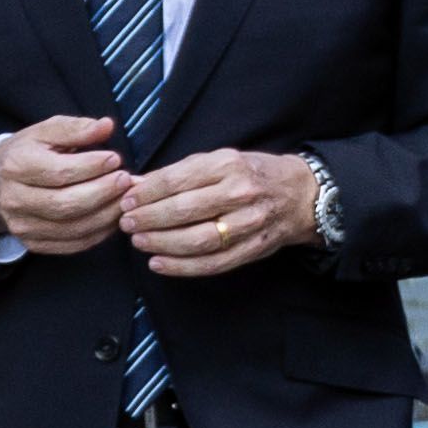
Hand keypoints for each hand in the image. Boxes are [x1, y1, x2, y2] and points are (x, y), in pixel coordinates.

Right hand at [0, 115, 133, 255]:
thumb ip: (76, 128)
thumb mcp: (47, 131)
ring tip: (126, 198)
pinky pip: (73, 244)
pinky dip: (100, 233)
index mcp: (16, 166)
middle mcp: (14, 199)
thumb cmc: (30, 152)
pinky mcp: (33, 242)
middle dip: (103, 193)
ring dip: (107, 214)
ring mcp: (22, 225)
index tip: (115, 159)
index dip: (92, 167)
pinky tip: (113, 216)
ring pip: (72, 227)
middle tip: (127, 180)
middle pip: (66, 204)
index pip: (59, 172)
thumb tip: (106, 126)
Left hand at [120, 147, 320, 278]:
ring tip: (139, 241)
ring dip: (161, 243)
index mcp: (228, 165)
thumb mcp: (221, 160)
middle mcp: (241, 193)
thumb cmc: (254, 174)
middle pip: (184, 210)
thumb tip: (137, 186)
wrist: (302, 195)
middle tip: (127, 223)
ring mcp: (249, 223)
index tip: (125, 201)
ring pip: (197, 239)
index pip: (176, 180)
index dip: (146, 193)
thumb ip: (180, 173)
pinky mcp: (253, 248)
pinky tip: (159, 263)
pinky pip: (213, 263)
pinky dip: (182, 267)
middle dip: (148, 218)